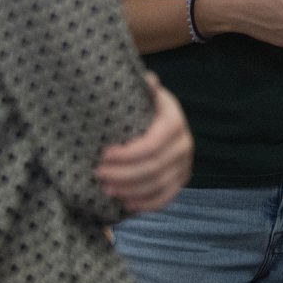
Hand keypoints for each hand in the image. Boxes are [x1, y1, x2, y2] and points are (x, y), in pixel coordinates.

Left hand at [96, 75, 192, 213]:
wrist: (165, 122)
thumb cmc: (148, 108)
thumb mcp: (147, 95)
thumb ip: (147, 89)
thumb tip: (148, 79)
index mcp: (175, 123)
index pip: (151, 145)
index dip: (126, 154)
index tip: (103, 154)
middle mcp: (185, 145)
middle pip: (152, 168)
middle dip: (122, 174)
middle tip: (98, 174)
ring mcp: (185, 165)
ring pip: (157, 185)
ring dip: (130, 190)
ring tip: (106, 189)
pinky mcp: (181, 181)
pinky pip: (165, 198)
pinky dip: (146, 204)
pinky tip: (126, 204)